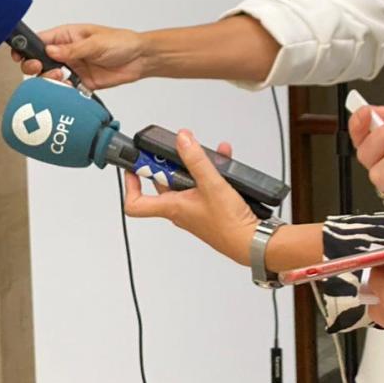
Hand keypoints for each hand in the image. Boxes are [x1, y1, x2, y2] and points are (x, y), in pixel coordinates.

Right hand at [9, 23, 146, 89]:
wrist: (139, 60)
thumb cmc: (121, 42)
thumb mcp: (95, 42)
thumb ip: (72, 49)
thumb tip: (51, 51)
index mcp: (67, 36)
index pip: (40, 40)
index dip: (27, 48)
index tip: (21, 56)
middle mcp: (66, 52)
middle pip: (39, 60)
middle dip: (34, 66)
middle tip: (40, 69)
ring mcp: (72, 68)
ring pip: (49, 77)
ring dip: (49, 80)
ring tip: (59, 78)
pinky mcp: (80, 83)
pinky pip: (64, 90)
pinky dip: (62, 92)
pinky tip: (67, 88)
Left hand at [123, 131, 258, 263]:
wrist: (253, 242)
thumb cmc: (230, 225)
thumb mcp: (212, 184)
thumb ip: (196, 160)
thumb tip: (182, 140)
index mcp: (171, 207)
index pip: (135, 203)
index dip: (130, 184)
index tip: (133, 166)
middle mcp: (179, 209)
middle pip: (162, 184)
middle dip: (169, 163)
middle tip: (177, 149)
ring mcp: (193, 209)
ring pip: (185, 181)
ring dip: (193, 164)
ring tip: (204, 152)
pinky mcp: (208, 208)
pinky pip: (203, 185)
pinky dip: (210, 171)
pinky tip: (222, 161)